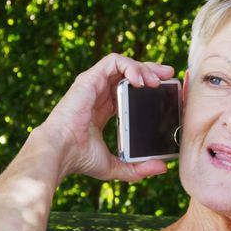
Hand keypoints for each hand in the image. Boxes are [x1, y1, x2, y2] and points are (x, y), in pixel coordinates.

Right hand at [38, 53, 174, 182]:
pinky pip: (113, 62)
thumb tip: (162, 168)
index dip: (147, 86)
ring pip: (123, 64)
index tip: (165, 90)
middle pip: (128, 74)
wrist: (61, 152)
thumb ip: (138, 168)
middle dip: (151, 70)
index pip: (128, 91)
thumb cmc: (80, 159)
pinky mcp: (89, 79)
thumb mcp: (115, 166)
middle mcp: (98, 94)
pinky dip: (130, 66)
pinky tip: (141, 80)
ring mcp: (93, 85)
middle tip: (168, 75)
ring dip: (143, 68)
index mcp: (103, 110)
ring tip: (156, 80)